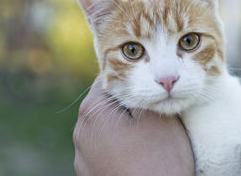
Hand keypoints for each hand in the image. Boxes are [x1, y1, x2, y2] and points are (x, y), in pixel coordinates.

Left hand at [73, 77, 194, 175]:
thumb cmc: (158, 160)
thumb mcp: (158, 116)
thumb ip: (145, 91)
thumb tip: (139, 80)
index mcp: (93, 112)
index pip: (108, 78)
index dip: (131, 74)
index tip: (150, 77)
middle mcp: (81, 133)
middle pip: (107, 104)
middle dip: (130, 102)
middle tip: (155, 105)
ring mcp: (84, 158)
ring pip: (108, 127)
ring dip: (126, 125)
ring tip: (149, 134)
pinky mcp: (93, 174)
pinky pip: (108, 149)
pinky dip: (122, 146)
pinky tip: (141, 153)